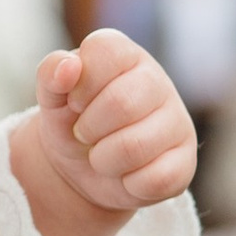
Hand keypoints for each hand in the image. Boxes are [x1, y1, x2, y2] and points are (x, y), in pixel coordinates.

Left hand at [10, 27, 196, 235]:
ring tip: (102, 155)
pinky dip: (128, 184)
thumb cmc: (71, 121)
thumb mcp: (51, 97)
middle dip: (88, 129)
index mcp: (125, 56)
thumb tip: (69, 65)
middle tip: (85, 134)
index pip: (107, 51)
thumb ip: (50, 73)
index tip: (75, 102)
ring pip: (135, 147)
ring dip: (103, 160)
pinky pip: (155, 179)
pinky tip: (126, 174)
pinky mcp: (185, 162)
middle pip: (122, 103)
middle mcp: (158, 82)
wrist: (82, 169)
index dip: (81, 85)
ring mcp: (177, 122)